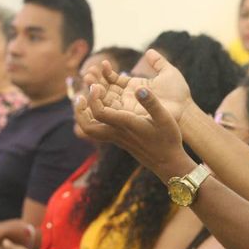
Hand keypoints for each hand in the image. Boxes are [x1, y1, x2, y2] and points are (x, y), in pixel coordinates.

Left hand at [75, 51, 195, 179]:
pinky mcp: (119, 140)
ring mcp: (117, 138)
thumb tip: (139, 88)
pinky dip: (93, 119)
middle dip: (79, 111)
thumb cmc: (168, 139)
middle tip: (81, 96)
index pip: (99, 113)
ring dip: (83, 116)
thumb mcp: (165, 118)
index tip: (97, 86)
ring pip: (91, 130)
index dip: (93, 98)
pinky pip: (99, 130)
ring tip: (85, 100)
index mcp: (126, 125)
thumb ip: (152, 102)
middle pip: (87, 127)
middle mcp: (118, 133)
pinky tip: (101, 107)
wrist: (168, 163)